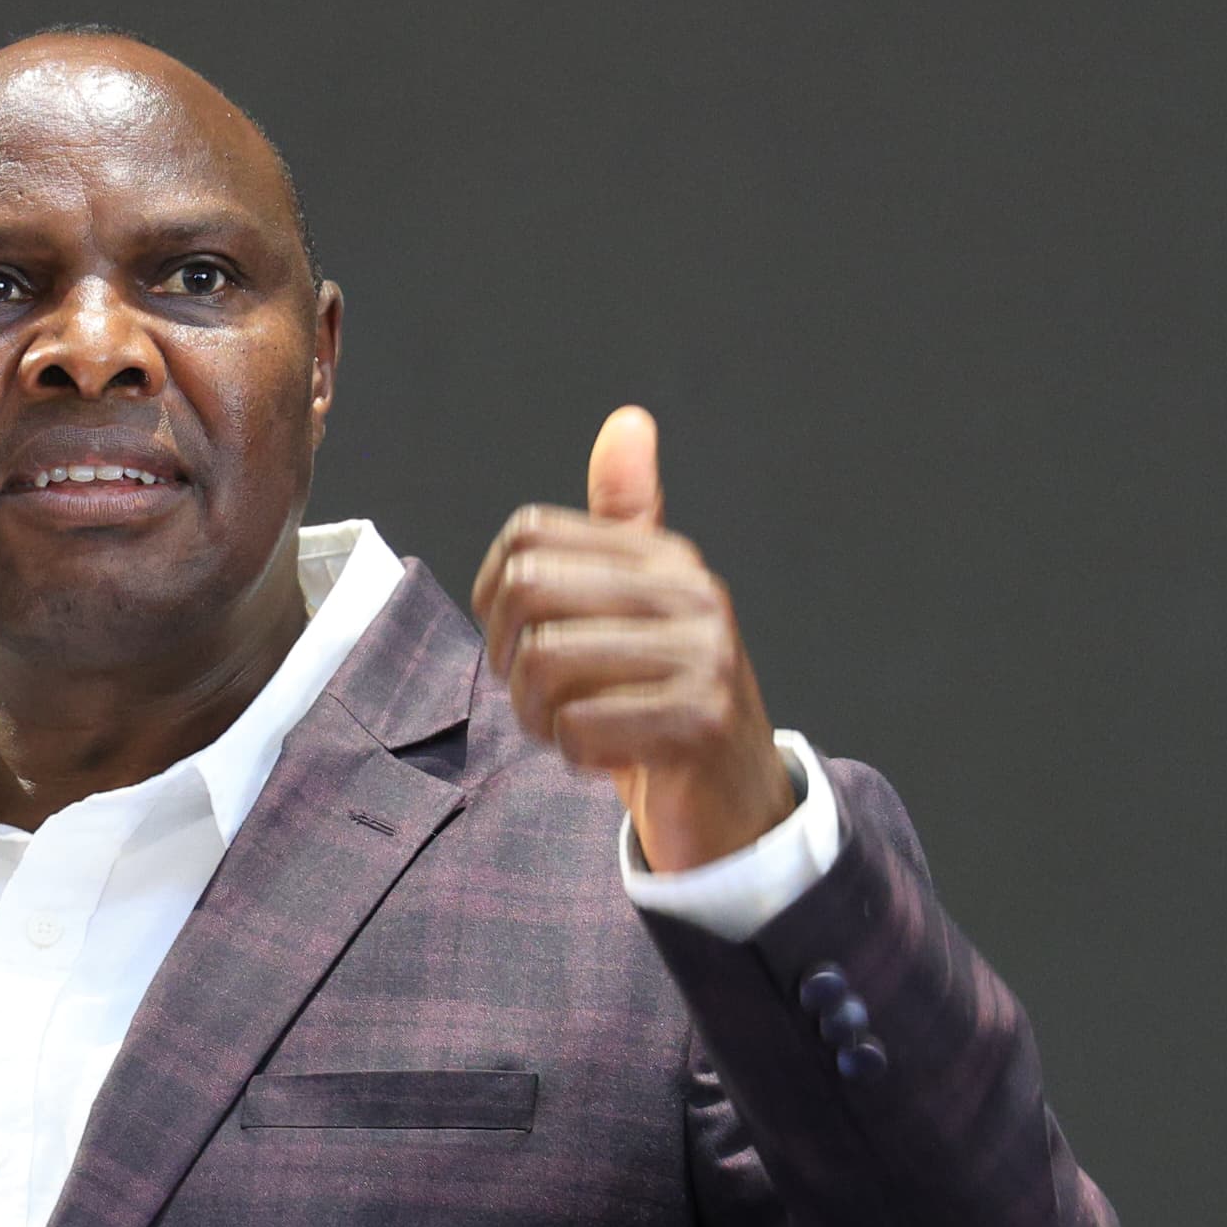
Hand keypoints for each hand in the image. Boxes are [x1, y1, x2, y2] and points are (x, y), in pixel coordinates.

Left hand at [468, 406, 796, 872]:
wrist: (733, 805)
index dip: (493, 598)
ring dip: (539, 717)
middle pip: (527, 592)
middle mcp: (690, 593)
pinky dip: (577, 757)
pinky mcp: (700, 723)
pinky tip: (615, 760)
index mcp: (664, 558)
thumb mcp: (639, 606)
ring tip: (576, 730)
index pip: (527, 537)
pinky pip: (579, 729)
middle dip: (509, 661)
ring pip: (545, 664)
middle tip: (542, 699)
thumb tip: (627, 421)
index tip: (520, 643)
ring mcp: (702, 656)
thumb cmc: (663, 704)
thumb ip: (626, 520)